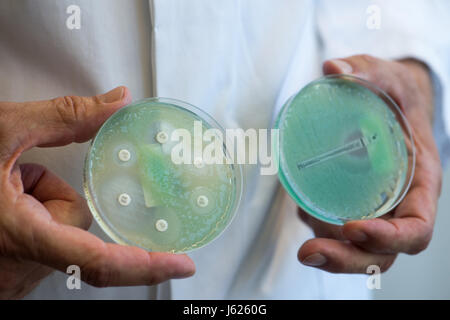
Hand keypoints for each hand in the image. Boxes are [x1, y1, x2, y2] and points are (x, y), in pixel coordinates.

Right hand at [0, 87, 194, 298]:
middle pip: (77, 233)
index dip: (145, 267)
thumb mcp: (1, 129)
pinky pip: (42, 246)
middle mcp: (13, 268)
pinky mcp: (4, 274)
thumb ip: (66, 116)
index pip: (97, 261)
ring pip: (59, 238)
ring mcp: (7, 277)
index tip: (182, 264)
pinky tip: (2, 204)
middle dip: (57, 200)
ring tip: (4, 189)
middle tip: (18, 179)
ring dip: (41, 207)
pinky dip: (31, 220)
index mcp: (16, 235)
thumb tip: (118, 100)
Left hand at [298, 55, 441, 272]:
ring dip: (324, 245)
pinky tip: (301, 203)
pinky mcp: (348, 204)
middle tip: (308, 252)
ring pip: (352, 248)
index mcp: (420, 185)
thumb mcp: (390, 77)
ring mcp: (372, 208)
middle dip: (344, 259)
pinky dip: (315, 224)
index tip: (353, 228)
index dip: (388, 239)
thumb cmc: (397, 97)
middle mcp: (397, 205)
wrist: (390, 104)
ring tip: (302, 212)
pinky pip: (333, 227)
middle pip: (379, 253)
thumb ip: (368, 71)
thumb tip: (333, 68)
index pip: (415, 229)